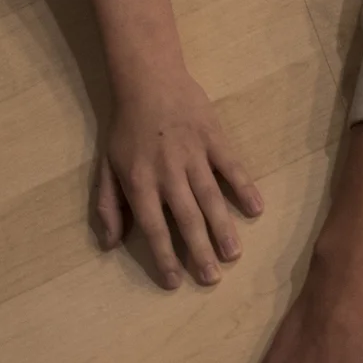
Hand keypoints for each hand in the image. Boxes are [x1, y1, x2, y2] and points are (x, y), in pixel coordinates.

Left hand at [94, 76, 262, 287]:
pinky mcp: (214, 138)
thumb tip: (109, 244)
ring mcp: (193, 155)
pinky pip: (231, 166)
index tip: (175, 282)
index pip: (154, 228)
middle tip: (212, 279)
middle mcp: (167, 173)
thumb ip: (108, 206)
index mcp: (139, 182)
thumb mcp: (106, 167)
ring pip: (210, 197)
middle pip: (186, 218)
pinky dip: (244, 187)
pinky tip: (256, 208)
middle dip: (199, 251)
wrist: (147, 80)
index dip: (164, 257)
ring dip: (223, 228)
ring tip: (233, 254)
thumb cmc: (125, 128)